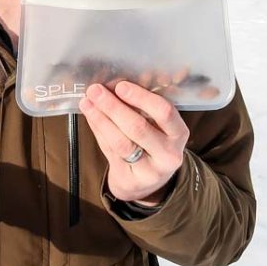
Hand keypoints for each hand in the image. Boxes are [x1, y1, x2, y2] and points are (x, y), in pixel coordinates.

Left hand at [79, 81, 189, 204]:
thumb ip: (140, 106)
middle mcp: (169, 154)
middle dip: (113, 106)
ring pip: (121, 142)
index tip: (121, 86)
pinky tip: (91, 116)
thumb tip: (116, 83)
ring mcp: (150, 170)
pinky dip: (98, 131)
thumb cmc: (151, 144)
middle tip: (96, 91)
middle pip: (139, 128)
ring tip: (87, 102)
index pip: (165, 112)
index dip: (142, 98)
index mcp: (178, 133)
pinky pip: (111, 151)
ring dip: (101, 119)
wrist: (145, 182)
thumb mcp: (156, 126)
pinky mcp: (131, 179)